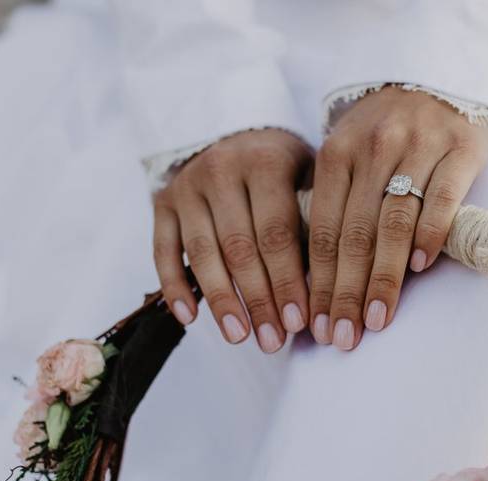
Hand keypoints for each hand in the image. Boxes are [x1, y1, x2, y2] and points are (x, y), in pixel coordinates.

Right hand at [153, 129, 311, 352]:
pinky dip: (174, 287)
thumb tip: (325, 295)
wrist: (240, 132)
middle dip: (258, 301)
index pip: (276, 234)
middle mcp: (222, 170)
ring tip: (240, 337)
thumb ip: (316, 225)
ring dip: (221, 302)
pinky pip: (163, 250)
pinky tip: (190, 319)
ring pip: (202, 254)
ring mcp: (188, 186)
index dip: (287, 281)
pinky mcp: (162, 202)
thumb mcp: (311, 180)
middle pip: (240, 248)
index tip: (299, 323)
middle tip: (273, 341)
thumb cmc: (288, 170)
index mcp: (265, 162)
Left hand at [308, 87, 487, 349]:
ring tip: (375, 319)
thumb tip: (314, 280)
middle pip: (354, 234)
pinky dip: (429, 234)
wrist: (439, 80)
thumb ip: (334, 205)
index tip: (316, 325)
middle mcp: (373, 149)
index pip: (323, 230)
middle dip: (344, 292)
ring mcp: (417, 147)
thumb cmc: (386, 133)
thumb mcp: (348, 156)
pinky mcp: (460, 149)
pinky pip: (441, 198)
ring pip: (393, 222)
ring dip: (383, 277)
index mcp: (336, 154)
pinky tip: (419, 267)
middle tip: (341, 338)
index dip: (318, 282)